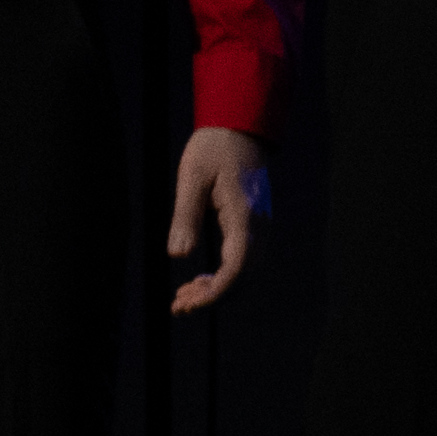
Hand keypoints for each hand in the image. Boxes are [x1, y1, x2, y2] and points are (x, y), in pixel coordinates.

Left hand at [164, 125, 269, 315]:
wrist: (239, 129)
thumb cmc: (213, 148)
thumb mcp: (191, 177)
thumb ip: (185, 216)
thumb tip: (177, 256)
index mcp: (245, 216)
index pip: (237, 266)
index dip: (216, 290)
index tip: (190, 302)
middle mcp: (258, 226)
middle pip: (243, 276)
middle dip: (212, 296)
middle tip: (177, 306)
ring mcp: (259, 227)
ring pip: (244, 271)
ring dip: (217, 289)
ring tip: (182, 298)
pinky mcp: (253, 226)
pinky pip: (242, 260)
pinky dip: (222, 276)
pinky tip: (198, 281)